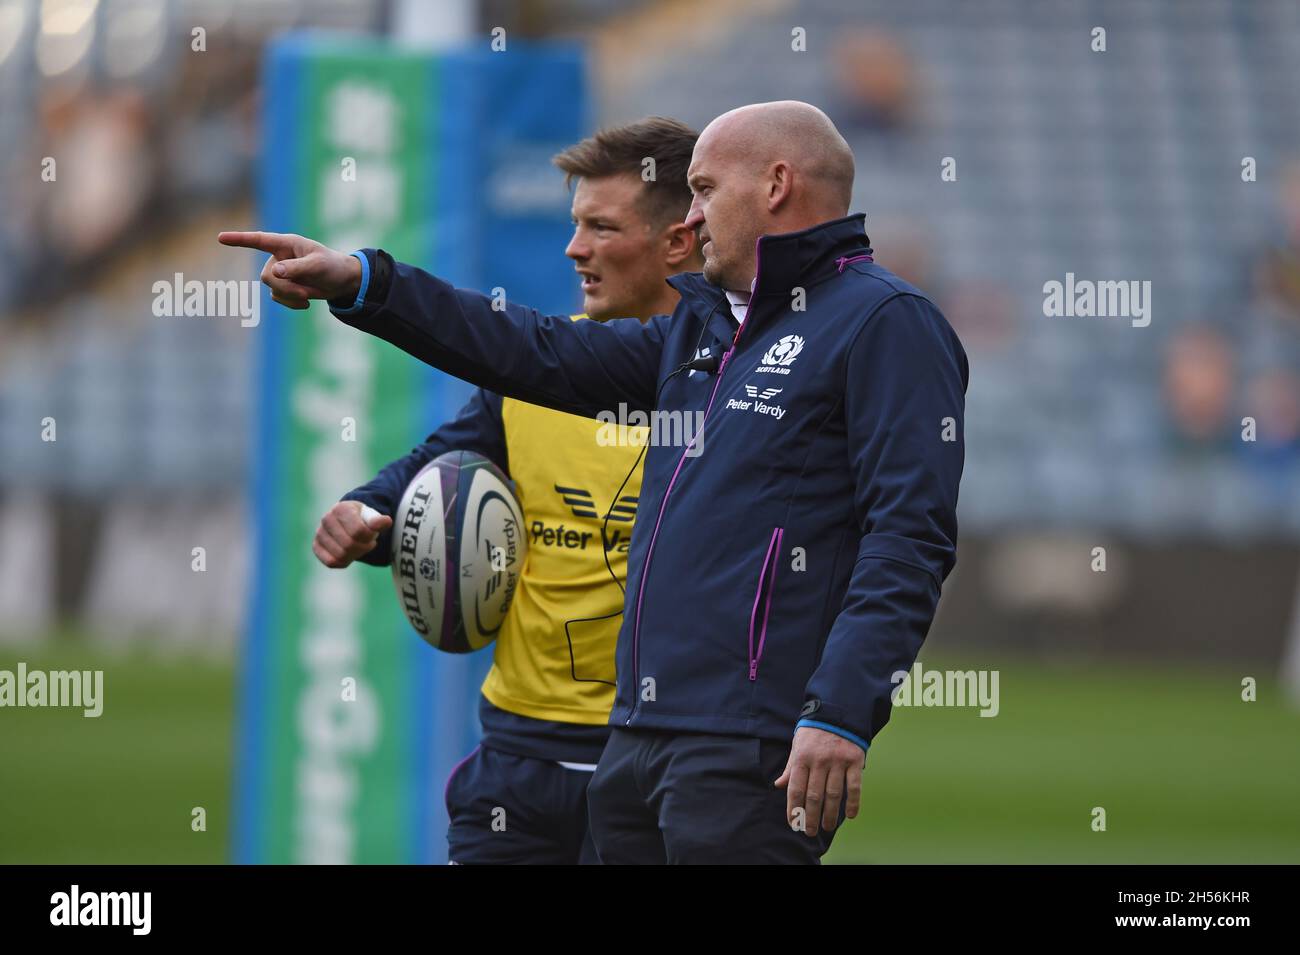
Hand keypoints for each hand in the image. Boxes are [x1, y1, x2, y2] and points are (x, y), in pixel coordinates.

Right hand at [217, 230, 362, 308]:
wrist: (341, 281)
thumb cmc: (332, 266)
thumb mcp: (318, 265)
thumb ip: (297, 268)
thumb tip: (274, 271)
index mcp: (286, 244)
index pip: (259, 240)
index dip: (240, 240)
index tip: (221, 238)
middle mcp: (279, 256)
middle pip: (267, 276)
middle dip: (286, 288)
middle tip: (306, 293)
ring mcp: (279, 272)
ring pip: (272, 289)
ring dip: (291, 296)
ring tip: (309, 295)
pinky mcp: (283, 286)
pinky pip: (278, 298)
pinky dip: (292, 303)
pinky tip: (306, 303)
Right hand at [312, 501, 393, 568]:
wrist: (348, 522)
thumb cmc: (362, 520)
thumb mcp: (372, 518)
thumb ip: (378, 521)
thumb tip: (386, 522)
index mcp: (341, 509)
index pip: (358, 531)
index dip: (369, 537)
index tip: (372, 534)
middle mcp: (327, 519)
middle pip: (349, 544)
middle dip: (363, 547)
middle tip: (368, 543)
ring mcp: (320, 533)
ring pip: (341, 555)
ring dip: (355, 555)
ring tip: (358, 546)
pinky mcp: (316, 546)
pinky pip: (331, 562)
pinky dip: (343, 562)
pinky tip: (349, 554)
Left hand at [775, 725, 864, 836]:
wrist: (837, 712)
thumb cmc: (813, 732)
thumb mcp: (797, 745)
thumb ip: (790, 767)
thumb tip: (778, 785)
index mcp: (802, 757)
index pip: (795, 789)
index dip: (793, 808)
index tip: (793, 823)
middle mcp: (819, 760)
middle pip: (814, 795)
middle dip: (810, 817)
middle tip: (809, 832)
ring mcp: (837, 761)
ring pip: (833, 794)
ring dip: (830, 814)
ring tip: (827, 827)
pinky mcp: (854, 760)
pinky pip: (854, 785)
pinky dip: (853, 802)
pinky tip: (851, 815)